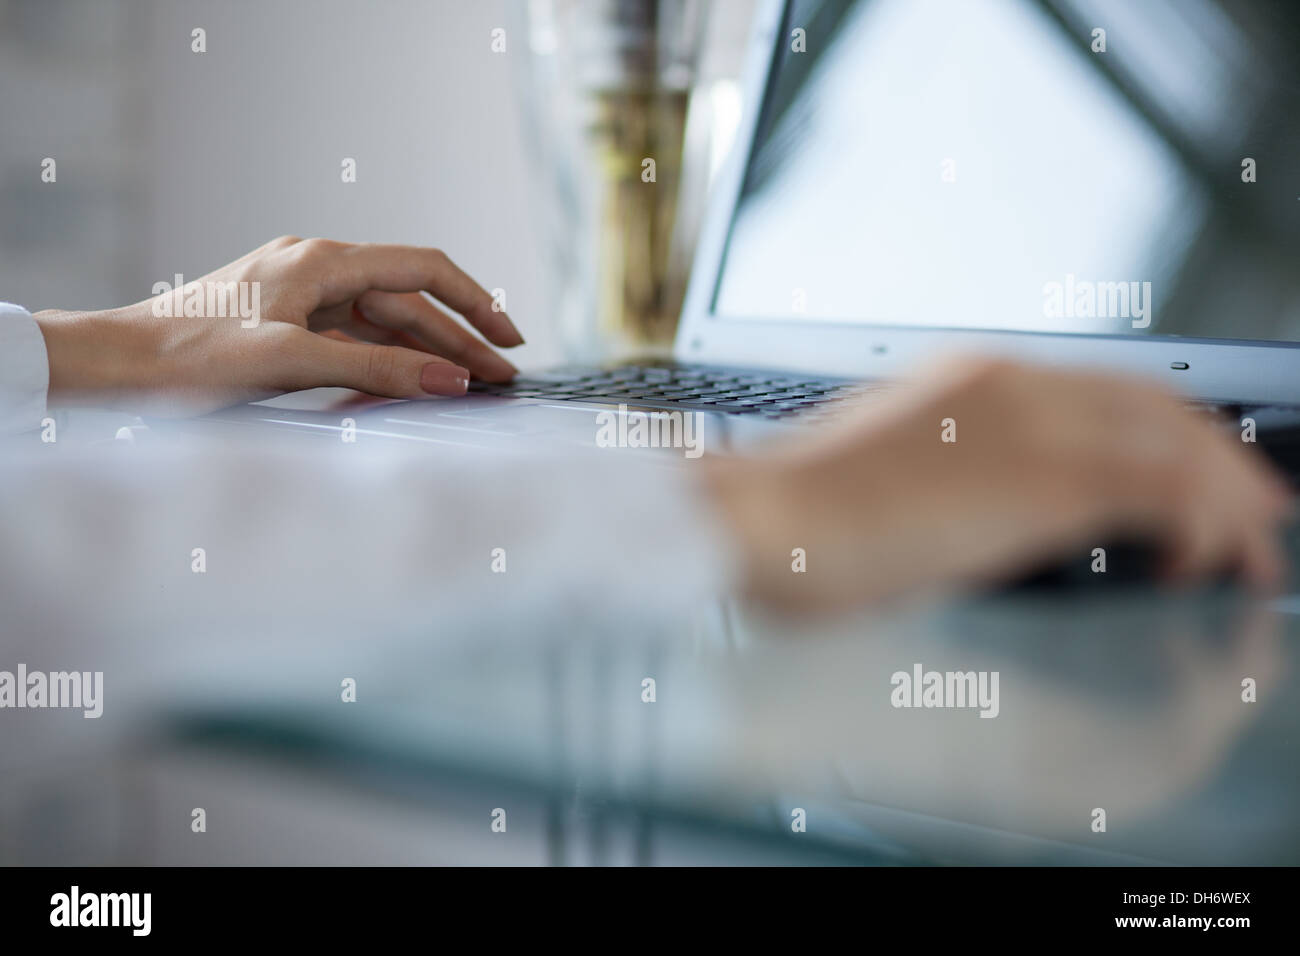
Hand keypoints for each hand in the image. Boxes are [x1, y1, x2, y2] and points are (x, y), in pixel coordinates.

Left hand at [34, 236, 523, 413]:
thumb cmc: (187, 358)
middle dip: (458, 339)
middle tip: (502, 379)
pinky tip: (409, 384)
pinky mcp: (282, 323)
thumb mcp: (289, 364)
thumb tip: (452, 380)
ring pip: (381, 322)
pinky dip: (387, 360)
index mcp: (322, 261)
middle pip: (407, 301)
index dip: (476, 303)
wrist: (112, 365)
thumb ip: (377, 370)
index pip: (423, 269)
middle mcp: (314, 268)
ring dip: (426, 352)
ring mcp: (298, 295)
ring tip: (469, 385)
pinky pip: (351, 338)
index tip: (511, 341)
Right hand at [705, 355, 1292, 607]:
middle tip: (1258, 506)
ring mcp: (1029, 427)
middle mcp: (1010, 384)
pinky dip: (1202, 526)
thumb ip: (949, 474)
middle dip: (1221, 457)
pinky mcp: (1038, 483)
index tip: (1198, 468)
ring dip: (1227, 496)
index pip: (1104, 388)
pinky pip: (1161, 492)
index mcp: (971, 379)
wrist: (757, 518)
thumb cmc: (798, 516)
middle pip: (1156, 405)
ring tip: (1249, 546)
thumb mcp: (887, 476)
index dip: (1169, 427)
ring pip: (1174, 443)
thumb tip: (986, 509)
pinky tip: (1203, 562)